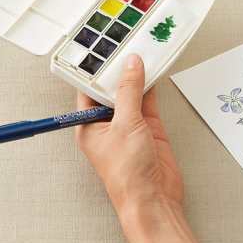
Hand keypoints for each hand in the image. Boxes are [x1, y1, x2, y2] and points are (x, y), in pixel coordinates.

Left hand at [75, 53, 183, 218]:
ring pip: (132, 93)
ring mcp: (129, 126)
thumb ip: (130, 92)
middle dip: (118, 69)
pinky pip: (149, 102)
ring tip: (141, 51)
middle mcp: (107, 123)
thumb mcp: (125, 125)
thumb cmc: (127, 174)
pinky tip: (154, 71)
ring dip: (137, 76)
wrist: (153, 199)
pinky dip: (152, 87)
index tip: (101, 49)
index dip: (93, 70)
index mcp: (89, 124)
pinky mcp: (149, 129)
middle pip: (111, 89)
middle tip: (124, 44)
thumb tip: (131, 66)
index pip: (87, 90)